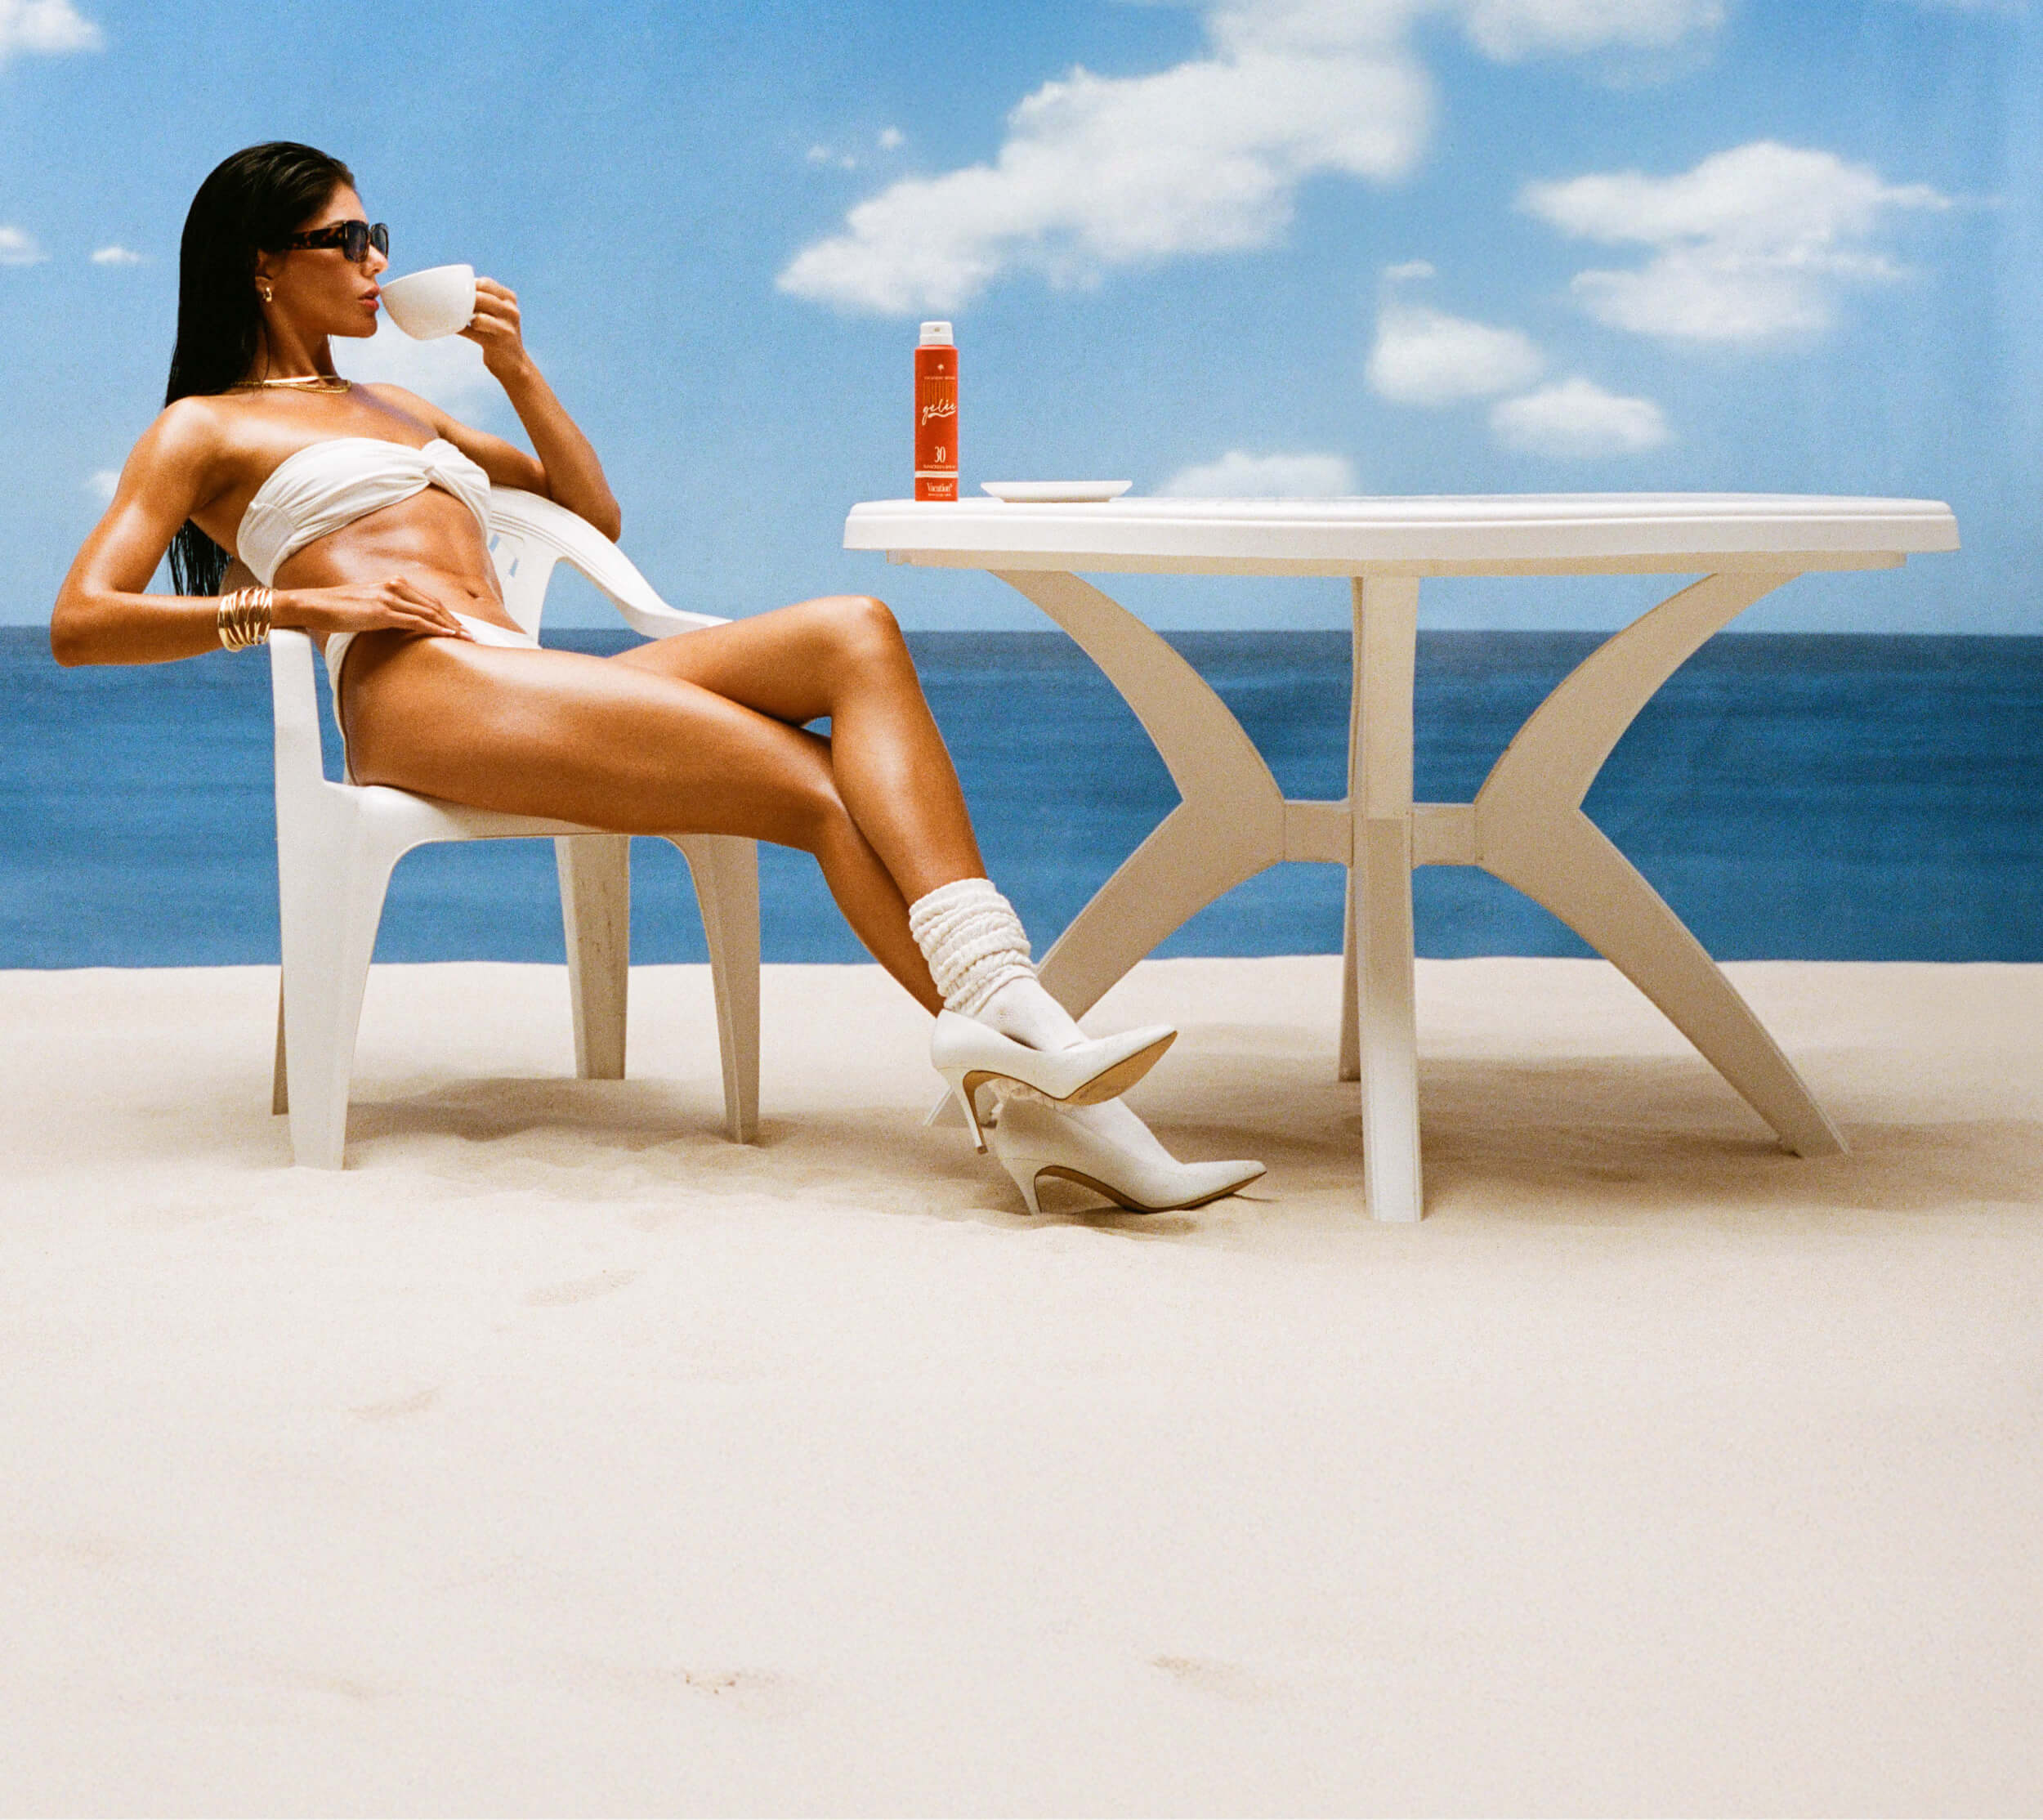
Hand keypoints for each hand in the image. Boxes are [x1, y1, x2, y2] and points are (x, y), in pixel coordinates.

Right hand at [273, 576, 475, 640]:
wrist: (316, 605)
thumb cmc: (339, 609)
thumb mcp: (368, 605)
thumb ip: (388, 609)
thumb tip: (400, 623)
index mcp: (393, 583)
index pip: (428, 599)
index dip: (448, 613)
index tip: (462, 626)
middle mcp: (394, 586)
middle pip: (434, 605)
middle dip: (455, 620)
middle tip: (473, 634)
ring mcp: (389, 598)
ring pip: (429, 612)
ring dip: (451, 626)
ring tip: (467, 637)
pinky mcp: (382, 612)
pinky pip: (416, 620)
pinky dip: (435, 628)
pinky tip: (449, 635)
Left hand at [460, 276, 528, 378]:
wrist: (514, 363)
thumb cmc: (498, 333)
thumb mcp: (498, 312)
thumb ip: (484, 298)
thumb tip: (454, 286)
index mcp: (510, 299)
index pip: (485, 284)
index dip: (467, 287)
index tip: (458, 293)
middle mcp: (511, 311)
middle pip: (480, 298)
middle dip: (463, 301)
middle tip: (450, 305)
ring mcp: (506, 328)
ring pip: (478, 317)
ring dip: (462, 317)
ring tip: (456, 318)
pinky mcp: (496, 343)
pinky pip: (471, 333)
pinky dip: (458, 329)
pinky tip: (452, 328)